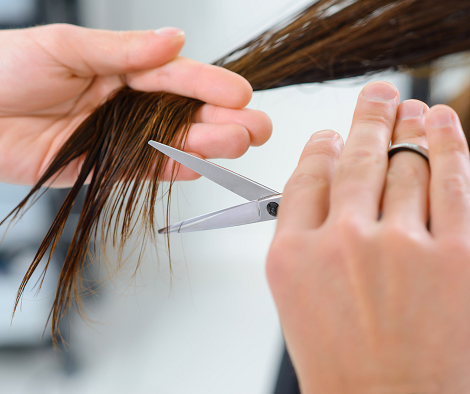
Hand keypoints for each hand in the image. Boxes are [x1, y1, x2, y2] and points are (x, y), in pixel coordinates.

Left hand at [0, 24, 270, 186]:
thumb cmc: (5, 70)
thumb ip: (122, 50)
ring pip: (175, 141)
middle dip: (224, 119)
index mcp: (122, 68)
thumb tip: (173, 40)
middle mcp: (129, 103)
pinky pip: (149, 169)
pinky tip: (200, 166)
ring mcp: (123, 136)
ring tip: (239, 144)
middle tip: (257, 126)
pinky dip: (174, 169)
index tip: (240, 93)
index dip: (209, 84)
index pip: (176, 76)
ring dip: (208, 144)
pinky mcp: (109, 167)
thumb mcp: (65, 46)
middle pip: (186, 112)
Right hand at [267, 81, 469, 392]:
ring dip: (405, 128)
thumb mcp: (294, 297)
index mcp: (293, 254)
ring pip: (403, 164)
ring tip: (408, 109)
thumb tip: (324, 180)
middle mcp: (342, 243)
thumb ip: (301, 234)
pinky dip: (447, 143)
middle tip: (375, 96)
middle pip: (355, 158)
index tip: (330, 136)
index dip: (322, 147)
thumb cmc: (341, 363)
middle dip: (367, 118)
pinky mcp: (456, 257)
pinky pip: (450, 180)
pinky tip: (438, 121)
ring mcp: (400, 247)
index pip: (307, 176)